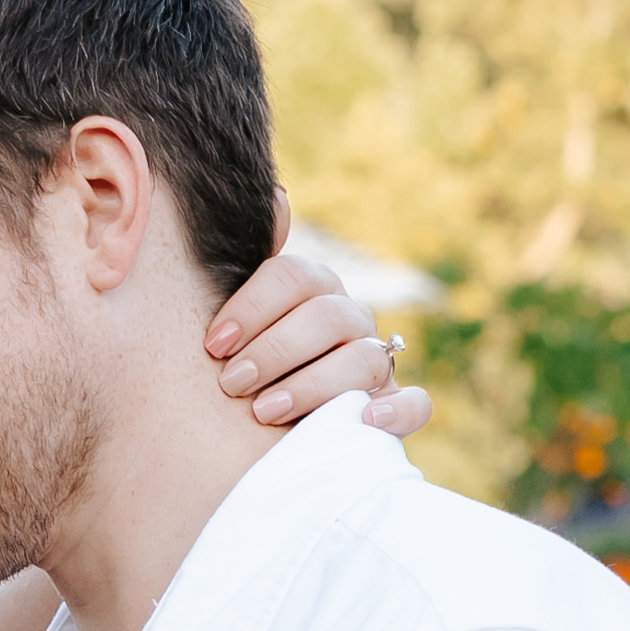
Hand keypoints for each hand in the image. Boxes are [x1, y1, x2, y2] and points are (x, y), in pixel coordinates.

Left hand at [207, 242, 431, 440]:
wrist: (250, 432)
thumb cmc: (239, 371)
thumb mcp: (229, 324)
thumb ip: (241, 269)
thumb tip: (277, 198)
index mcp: (311, 292)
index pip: (294, 277)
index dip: (253, 307)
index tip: (213, 345)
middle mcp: (348, 321)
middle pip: (327, 317)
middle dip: (275, 350)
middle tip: (231, 383)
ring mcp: (375, 364)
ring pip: (364, 359)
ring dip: (313, 385)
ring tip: (264, 411)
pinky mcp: (391, 410)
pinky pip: (415, 403)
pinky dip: (396, 411)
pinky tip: (364, 421)